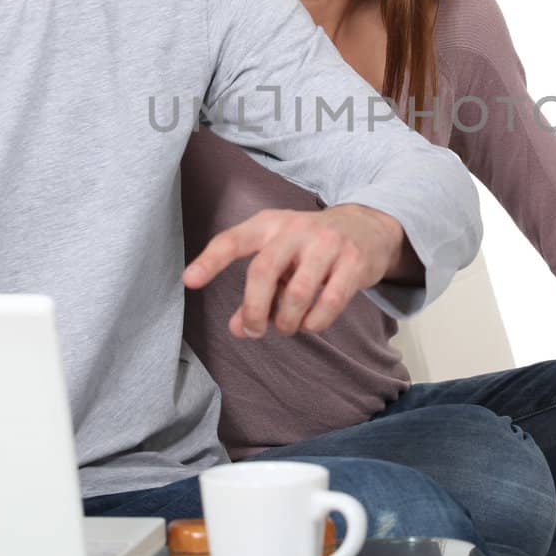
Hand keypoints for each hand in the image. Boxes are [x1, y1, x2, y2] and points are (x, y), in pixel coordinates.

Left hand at [182, 205, 407, 337]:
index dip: (210, 260)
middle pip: (263, 271)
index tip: (189, 281)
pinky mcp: (354, 261)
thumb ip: (256, 293)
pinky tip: (312, 323)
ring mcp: (327, 243)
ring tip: (288, 326)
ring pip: (297, 292)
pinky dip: (315, 323)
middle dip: (254, 310)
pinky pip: (330, 302)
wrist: (367, 226)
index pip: (233, 240)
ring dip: (287, 321)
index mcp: (269, 224)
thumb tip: (237, 329)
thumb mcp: (279, 260)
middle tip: (253, 331)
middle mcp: (296, 229)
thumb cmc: (310, 248)